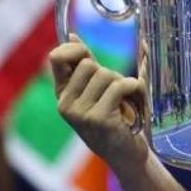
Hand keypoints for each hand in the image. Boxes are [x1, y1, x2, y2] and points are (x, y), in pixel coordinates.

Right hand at [49, 34, 149, 172]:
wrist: (126, 153)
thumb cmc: (114, 118)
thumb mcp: (96, 90)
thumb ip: (86, 65)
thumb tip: (72, 37)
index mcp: (62, 94)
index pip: (56, 58)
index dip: (75, 49)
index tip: (87, 53)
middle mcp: (65, 104)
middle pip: (90, 64)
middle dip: (111, 74)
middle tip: (117, 94)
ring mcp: (79, 113)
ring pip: (106, 74)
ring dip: (124, 85)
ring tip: (125, 104)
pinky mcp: (98, 118)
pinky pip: (121, 86)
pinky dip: (134, 90)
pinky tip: (134, 107)